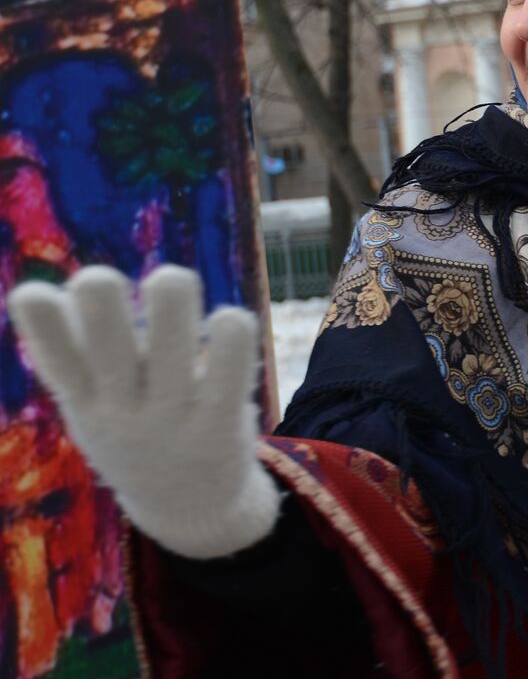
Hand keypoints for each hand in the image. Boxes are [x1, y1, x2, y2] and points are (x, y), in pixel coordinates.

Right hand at [7, 265, 280, 558]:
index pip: (52, 355)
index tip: (40, 293)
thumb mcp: (90, 402)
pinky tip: (229, 318)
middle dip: (98, 296)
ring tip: (171, 280)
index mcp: (85, 399)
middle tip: (103, 279)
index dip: (41, 316)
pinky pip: (227, 375)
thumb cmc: (135, 428)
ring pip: (169, 350)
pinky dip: (230, 335)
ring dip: (168, 299)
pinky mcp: (220, 427)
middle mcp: (122, 410)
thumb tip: (38, 295)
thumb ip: (73, 354)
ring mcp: (171, 420)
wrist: (190, 509)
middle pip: (103, 344)